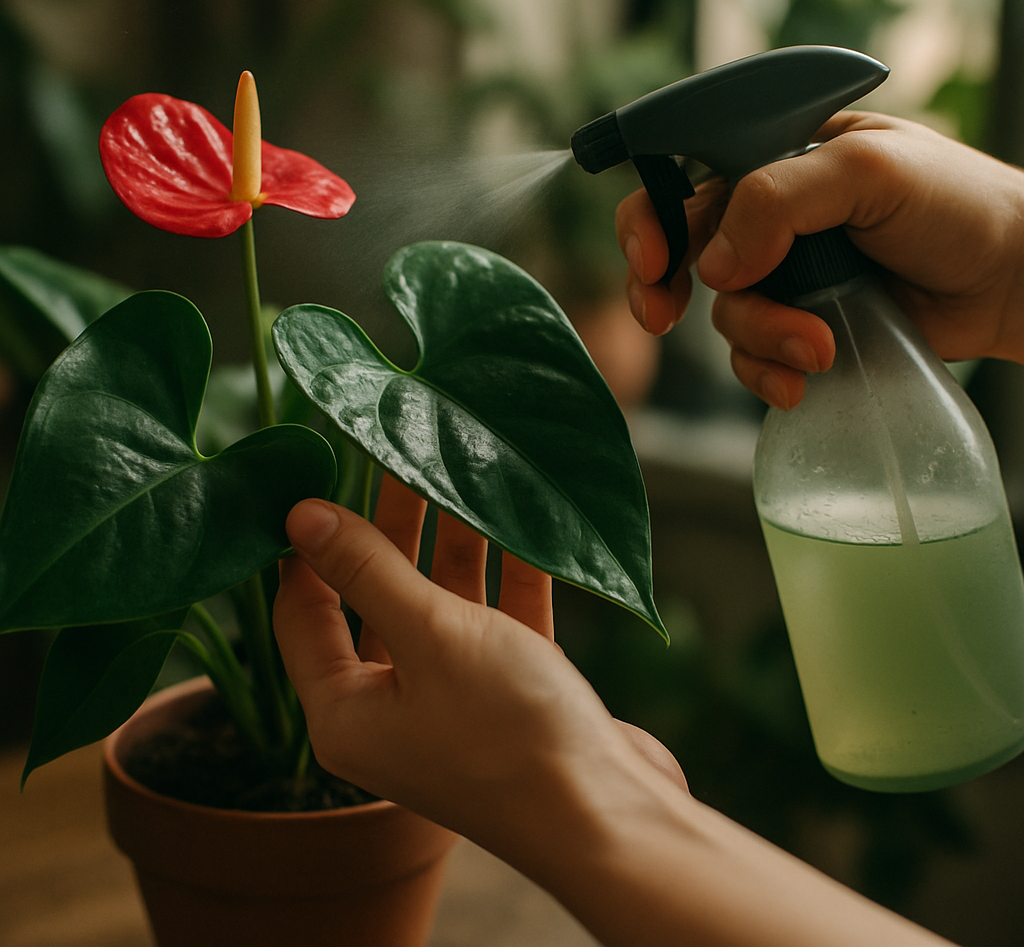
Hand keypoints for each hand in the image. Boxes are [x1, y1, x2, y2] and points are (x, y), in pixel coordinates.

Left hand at [273, 474, 683, 854]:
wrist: (611, 817)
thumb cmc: (506, 732)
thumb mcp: (430, 636)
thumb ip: (367, 571)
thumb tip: (299, 516)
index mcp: (345, 710)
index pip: (303, 612)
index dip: (308, 547)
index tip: (322, 478)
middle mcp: (391, 707)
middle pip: (377, 599)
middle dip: (390, 529)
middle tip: (400, 455)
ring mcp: (453, 700)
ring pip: (442, 604)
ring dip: (454, 543)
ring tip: (460, 468)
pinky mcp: (510, 694)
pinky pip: (497, 620)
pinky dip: (506, 575)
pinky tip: (520, 520)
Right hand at [618, 112, 1023, 407]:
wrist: (1012, 280)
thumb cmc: (956, 205)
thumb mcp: (868, 171)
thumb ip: (780, 199)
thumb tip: (714, 264)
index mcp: (774, 158)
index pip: (684, 174)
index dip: (650, 216)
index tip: (652, 259)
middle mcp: (767, 217)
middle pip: (678, 249)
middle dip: (659, 286)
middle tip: (660, 316)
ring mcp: (782, 276)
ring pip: (722, 313)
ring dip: (759, 337)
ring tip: (819, 347)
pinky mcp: (799, 327)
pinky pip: (751, 357)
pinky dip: (767, 372)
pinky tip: (805, 379)